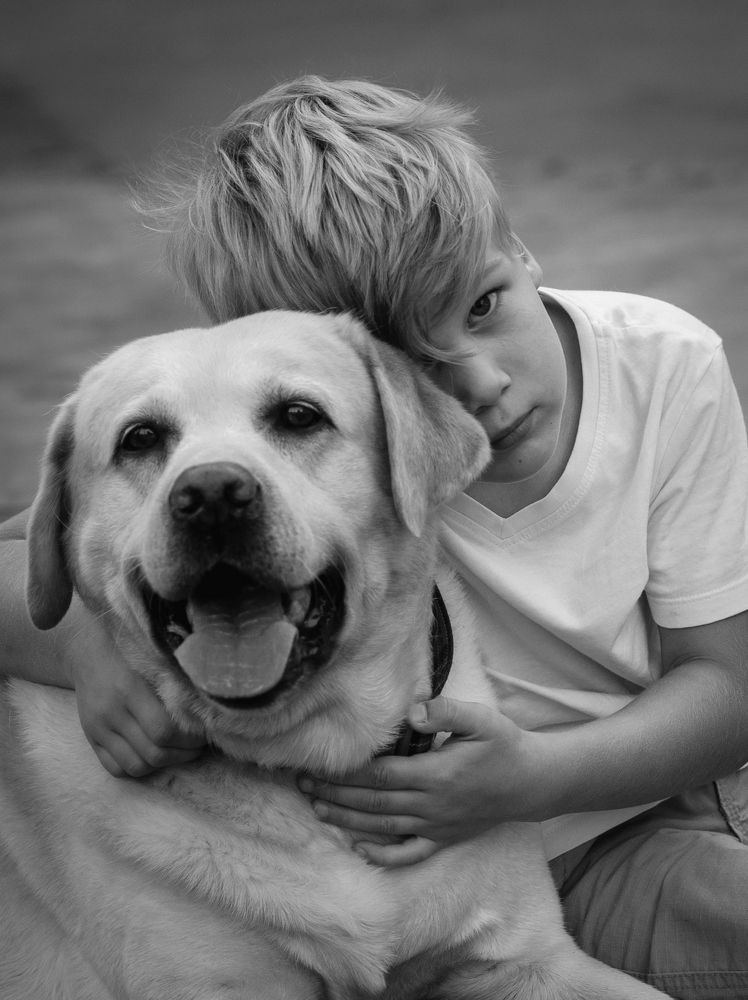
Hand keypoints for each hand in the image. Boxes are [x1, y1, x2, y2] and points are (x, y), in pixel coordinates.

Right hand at [70, 613, 205, 777]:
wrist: (89, 656)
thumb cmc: (130, 656)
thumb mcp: (154, 666)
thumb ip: (174, 691)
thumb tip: (205, 716)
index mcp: (129, 691)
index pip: (163, 731)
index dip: (189, 739)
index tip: (203, 734)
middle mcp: (111, 714)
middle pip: (153, 753)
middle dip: (183, 755)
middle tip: (198, 747)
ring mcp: (98, 730)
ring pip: (136, 767)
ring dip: (162, 765)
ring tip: (179, 752)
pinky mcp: (91, 741)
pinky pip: (116, 769)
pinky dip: (139, 769)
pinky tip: (154, 756)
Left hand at [299, 695, 546, 867]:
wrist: (534, 782)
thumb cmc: (505, 745)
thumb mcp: (481, 719)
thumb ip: (446, 711)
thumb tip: (412, 709)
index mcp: (436, 774)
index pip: (379, 774)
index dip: (347, 772)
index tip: (319, 763)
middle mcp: (431, 804)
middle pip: (372, 802)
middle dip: (335, 794)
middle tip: (301, 785)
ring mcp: (437, 825)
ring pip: (382, 827)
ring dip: (347, 819)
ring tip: (316, 809)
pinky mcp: (445, 838)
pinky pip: (408, 853)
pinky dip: (382, 855)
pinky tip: (359, 848)